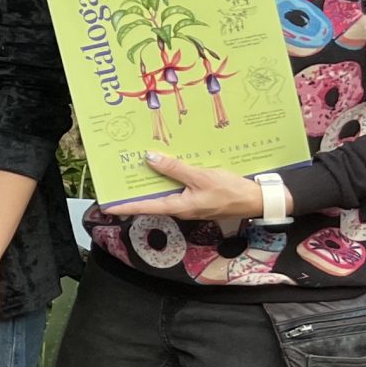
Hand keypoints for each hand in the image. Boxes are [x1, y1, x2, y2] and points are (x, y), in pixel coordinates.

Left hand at [101, 151, 263, 221]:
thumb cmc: (232, 191)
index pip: (144, 207)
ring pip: (165, 193)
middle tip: (118, 179)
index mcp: (178, 206)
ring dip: (153, 182)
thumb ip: (175, 168)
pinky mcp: (198, 197)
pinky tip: (166, 167)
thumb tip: (150, 158)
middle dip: (135, 191)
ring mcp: (190, 204)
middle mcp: (181, 208)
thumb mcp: (202, 177)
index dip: (125, 206)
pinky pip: (178, 189)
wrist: (258, 200)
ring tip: (137, 168)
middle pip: (152, 200)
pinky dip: (169, 179)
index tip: (107, 206)